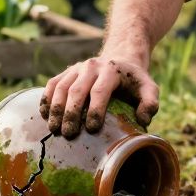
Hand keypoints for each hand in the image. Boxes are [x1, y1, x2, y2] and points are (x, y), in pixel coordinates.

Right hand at [40, 55, 158, 138]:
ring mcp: (77, 68)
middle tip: (68, 134)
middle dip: (71, 113)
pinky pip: (52, 84)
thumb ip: (150, 103)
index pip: (100, 90)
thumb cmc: (134, 82)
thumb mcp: (149, 89)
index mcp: (111, 70)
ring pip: (61, 87)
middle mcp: (91, 66)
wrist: (121, 61)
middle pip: (76, 90)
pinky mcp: (67, 72)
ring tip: (54, 129)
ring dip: (55, 109)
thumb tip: (142, 120)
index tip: (92, 129)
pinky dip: (46, 99)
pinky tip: (44, 116)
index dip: (95, 110)